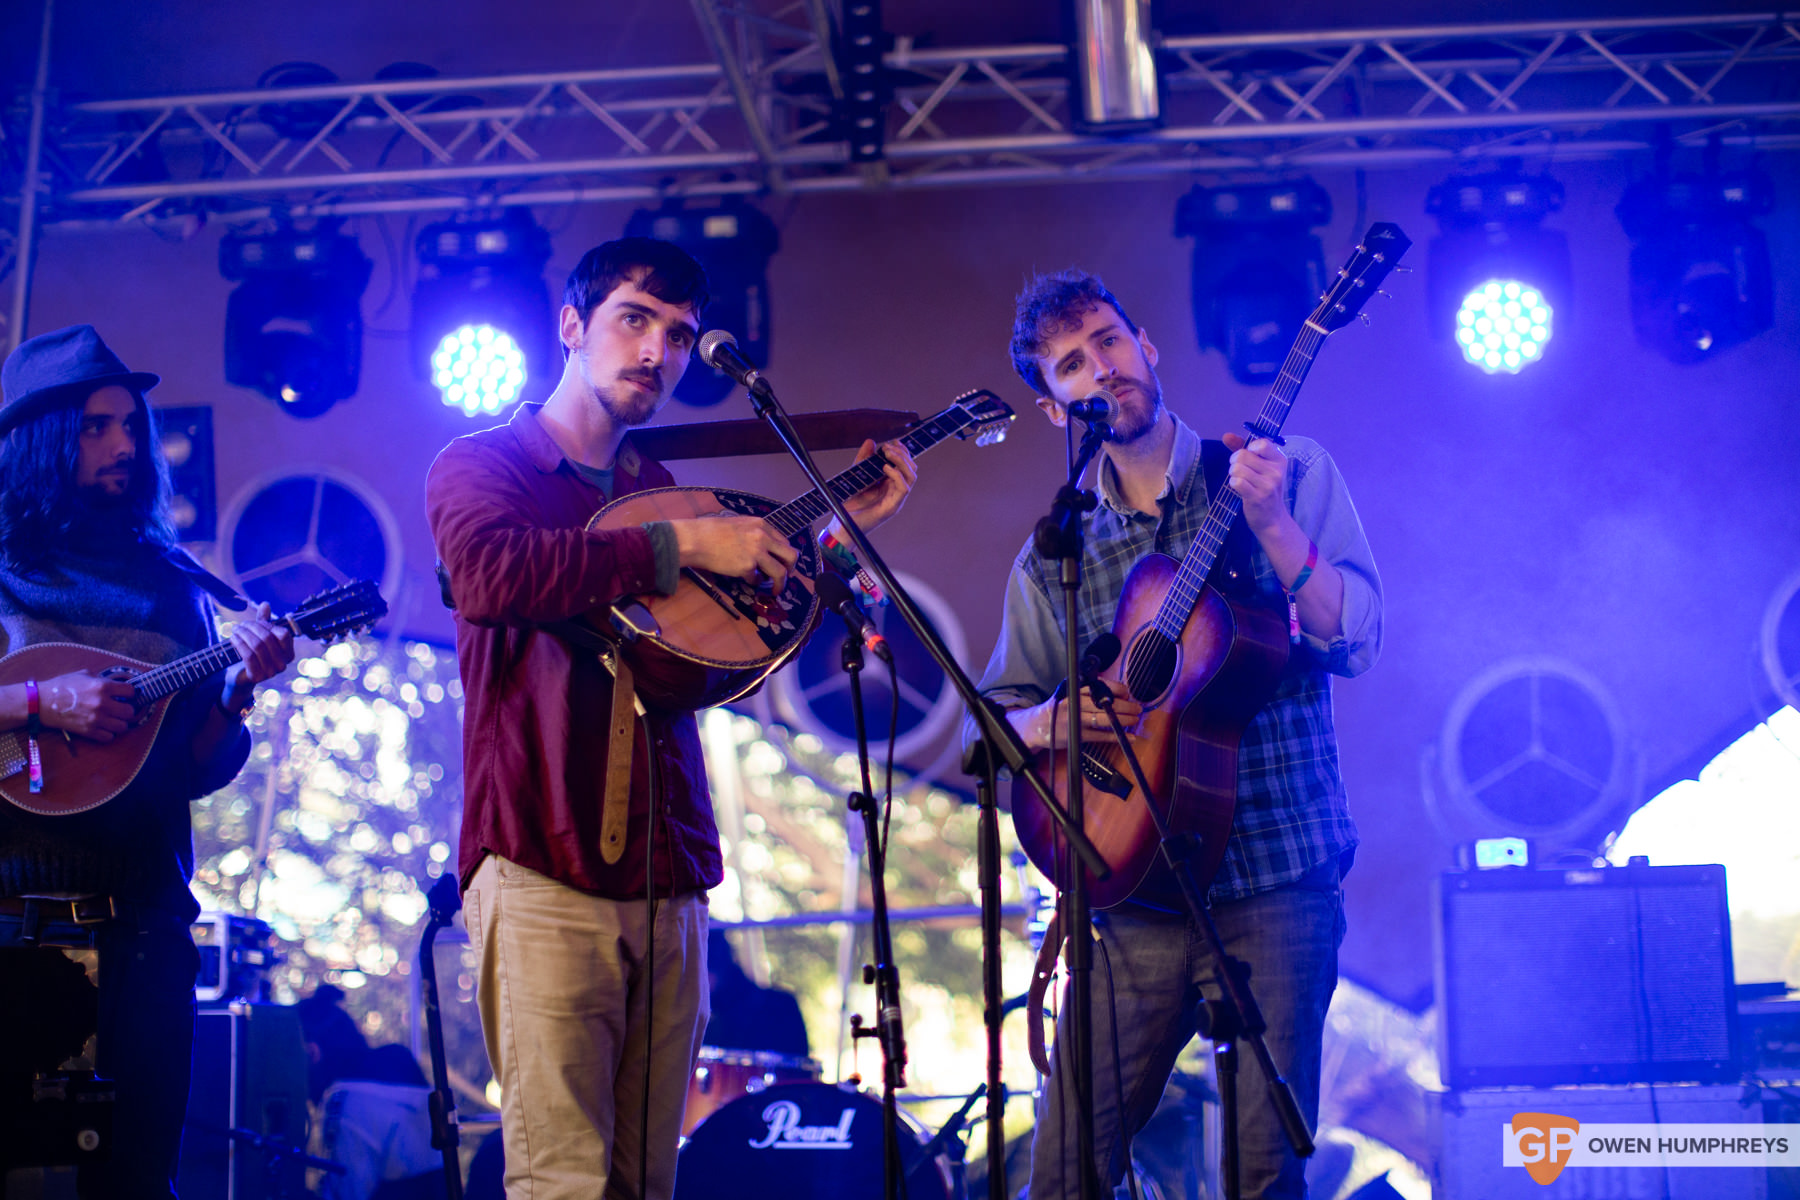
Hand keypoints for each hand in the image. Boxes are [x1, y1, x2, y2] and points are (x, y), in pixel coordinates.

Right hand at [39, 671, 136, 742]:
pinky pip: (109, 737)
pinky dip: (108, 733)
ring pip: (122, 726)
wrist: (42, 702)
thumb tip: (115, 683)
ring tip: (112, 719)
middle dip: (126, 710)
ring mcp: (96, 719)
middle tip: (120, 708)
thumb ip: (101, 679)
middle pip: (130, 712)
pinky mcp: (88, 731)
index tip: (125, 695)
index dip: (129, 693)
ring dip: (119, 723)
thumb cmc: (62, 686)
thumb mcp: (83, 674)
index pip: (131, 691)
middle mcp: (102, 703)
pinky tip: (103, 727)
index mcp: (102, 686)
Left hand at [222, 602, 296, 708]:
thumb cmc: (252, 654)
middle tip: (240, 625)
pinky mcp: (257, 677)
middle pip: (267, 638)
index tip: (255, 623)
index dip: (268, 626)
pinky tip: (232, 638)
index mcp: (289, 653)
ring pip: (257, 646)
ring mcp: (271, 672)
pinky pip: (248, 656)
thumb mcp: (259, 637)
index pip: (283, 634)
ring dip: (243, 634)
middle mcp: (283, 664)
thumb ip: (264, 622)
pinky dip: (239, 644)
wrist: (240, 676)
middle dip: (251, 628)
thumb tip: (265, 604)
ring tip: (235, 630)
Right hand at [671, 514, 799, 590]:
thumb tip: (765, 548)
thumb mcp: (738, 524)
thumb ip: (755, 533)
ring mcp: (756, 552)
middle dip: (791, 569)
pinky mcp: (747, 567)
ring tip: (775, 590)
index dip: (784, 554)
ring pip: (780, 572)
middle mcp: (762, 537)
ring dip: (780, 584)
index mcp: (761, 525)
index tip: (783, 563)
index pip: (784, 541)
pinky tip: (746, 579)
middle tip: (786, 576)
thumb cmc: (711, 531)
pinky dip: (753, 582)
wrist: (695, 539)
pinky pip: (757, 579)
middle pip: (791, 556)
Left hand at [840, 439, 917, 530]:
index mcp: (890, 484)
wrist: (842, 525)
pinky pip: (903, 489)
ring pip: (911, 477)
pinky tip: (886, 468)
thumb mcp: (857, 475)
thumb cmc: (850, 503)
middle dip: (902, 454)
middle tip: (887, 447)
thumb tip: (871, 441)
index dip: (902, 451)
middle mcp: (896, 491)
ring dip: (902, 462)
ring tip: (888, 454)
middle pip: (911, 469)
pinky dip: (897, 476)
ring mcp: (896, 499)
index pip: (905, 465)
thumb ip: (863, 459)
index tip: (892, 442)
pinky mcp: (892, 507)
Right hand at [1008, 693, 1146, 751]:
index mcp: (1072, 690)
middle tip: (1137, 707)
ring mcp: (1075, 720)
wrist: (1033, 726)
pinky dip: (1116, 736)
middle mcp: (1073, 702)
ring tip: (1135, 719)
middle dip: (1124, 705)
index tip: (1127, 692)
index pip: (1098, 685)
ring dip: (1123, 719)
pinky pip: (1100, 736)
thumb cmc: (1055, 710)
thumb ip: (1085, 691)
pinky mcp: (1076, 736)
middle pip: (1103, 702)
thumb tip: (1115, 692)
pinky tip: (1128, 736)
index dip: (1115, 689)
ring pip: (1104, 718)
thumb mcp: (1066, 694)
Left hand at [1222, 432, 1289, 535]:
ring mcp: (1268, 485)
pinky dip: (1233, 483)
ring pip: (1237, 468)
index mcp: (1279, 460)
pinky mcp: (1258, 497)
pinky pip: (1237, 482)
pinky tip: (1238, 488)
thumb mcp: (1259, 467)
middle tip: (1239, 471)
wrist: (1272, 518)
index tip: (1249, 457)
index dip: (1248, 448)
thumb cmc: (1263, 488)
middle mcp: (1276, 471)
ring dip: (1233, 474)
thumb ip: (1243, 448)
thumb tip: (1226, 436)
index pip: (1262, 443)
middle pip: (1243, 455)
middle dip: (1235, 462)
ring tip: (1240, 480)